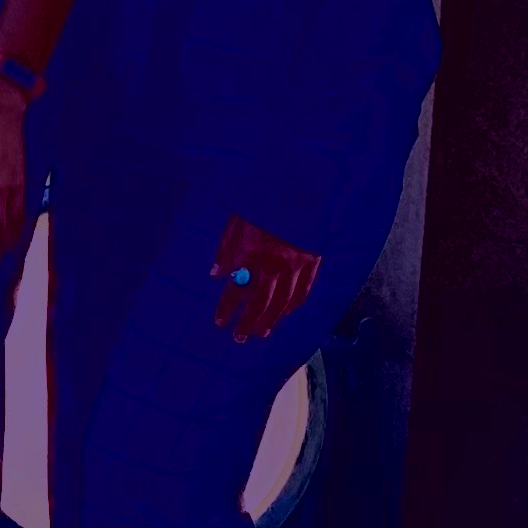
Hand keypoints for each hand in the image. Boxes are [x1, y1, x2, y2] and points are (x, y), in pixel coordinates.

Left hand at [211, 213, 322, 341]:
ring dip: (270, 319)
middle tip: (238, 337)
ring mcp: (296, 265)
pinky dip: (293, 306)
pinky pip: (303, 291)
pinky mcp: (312, 262)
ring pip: (283, 302)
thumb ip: (225, 248)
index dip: (227, 308)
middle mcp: (274, 263)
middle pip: (260, 302)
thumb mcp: (236, 220)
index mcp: (252, 252)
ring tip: (260, 332)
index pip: (236, 288)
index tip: (219, 322)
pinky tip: (284, 314)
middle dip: (247, 322)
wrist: (300, 190)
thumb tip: (215, 275)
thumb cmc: (262, 203)